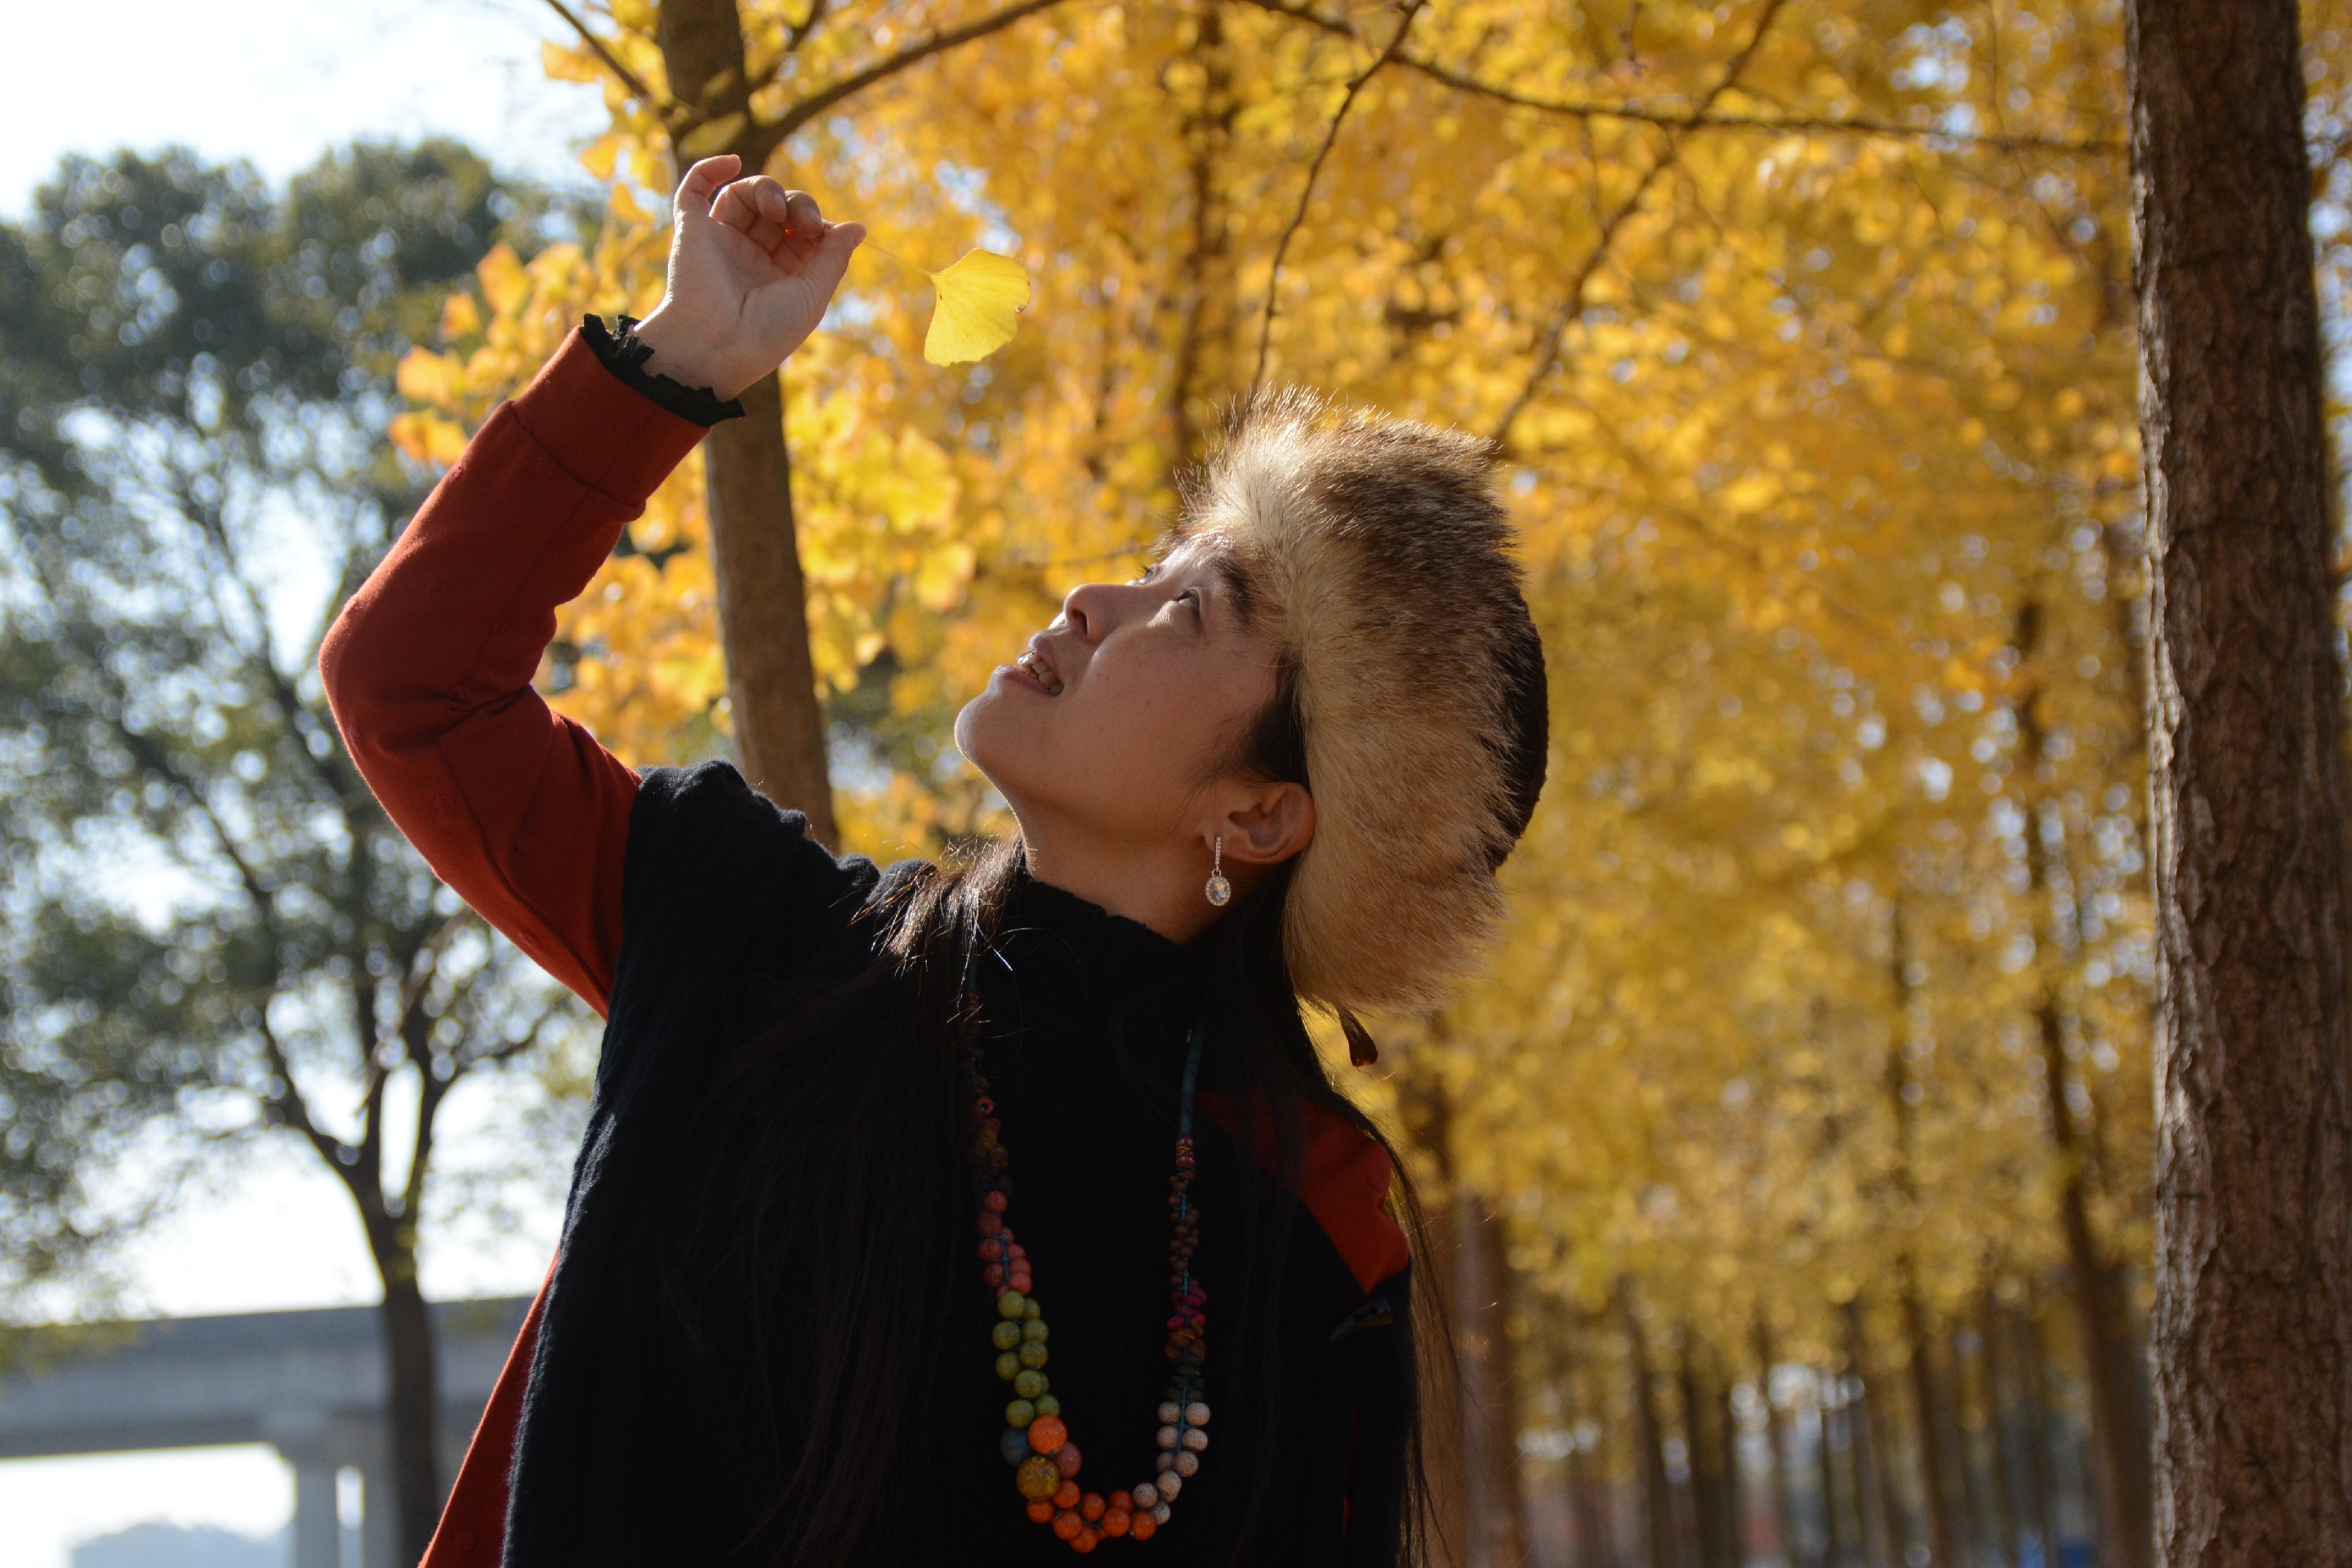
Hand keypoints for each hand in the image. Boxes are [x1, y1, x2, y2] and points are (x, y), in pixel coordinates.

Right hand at [632, 155, 865, 400]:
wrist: (714, 344)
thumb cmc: (766, 331)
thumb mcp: (812, 296)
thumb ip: (833, 258)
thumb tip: (858, 227)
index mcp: (779, 275)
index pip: (803, 232)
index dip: (817, 223)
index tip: (823, 233)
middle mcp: (750, 256)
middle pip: (778, 209)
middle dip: (798, 205)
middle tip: (804, 223)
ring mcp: (720, 241)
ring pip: (744, 196)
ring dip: (765, 188)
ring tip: (774, 207)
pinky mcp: (691, 230)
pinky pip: (694, 190)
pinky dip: (710, 169)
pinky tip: (733, 162)